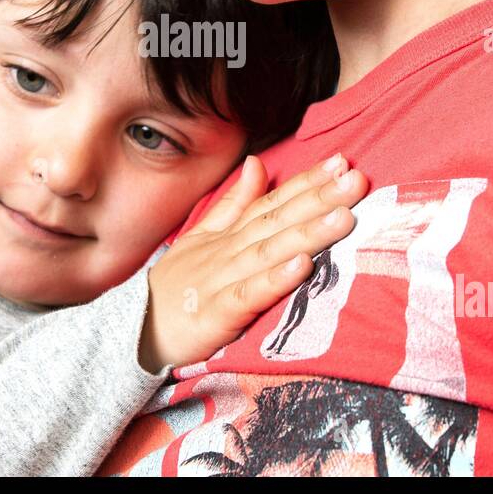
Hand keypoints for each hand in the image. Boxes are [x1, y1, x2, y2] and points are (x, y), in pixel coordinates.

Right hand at [139, 153, 367, 372]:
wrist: (136, 331)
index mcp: (230, 233)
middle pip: (279, 220)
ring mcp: (223, 280)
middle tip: (356, 179)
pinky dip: (275, 279)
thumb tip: (257, 163)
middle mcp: (230, 250)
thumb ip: (234, 202)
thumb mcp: (202, 236)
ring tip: (342, 216)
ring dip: (307, 232)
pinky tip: (302, 265)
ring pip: (270, 251)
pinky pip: (249, 294)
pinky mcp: (218, 313)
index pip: (273, 201)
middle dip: (319, 198)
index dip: (307, 182)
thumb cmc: (176, 285)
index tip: (342, 162)